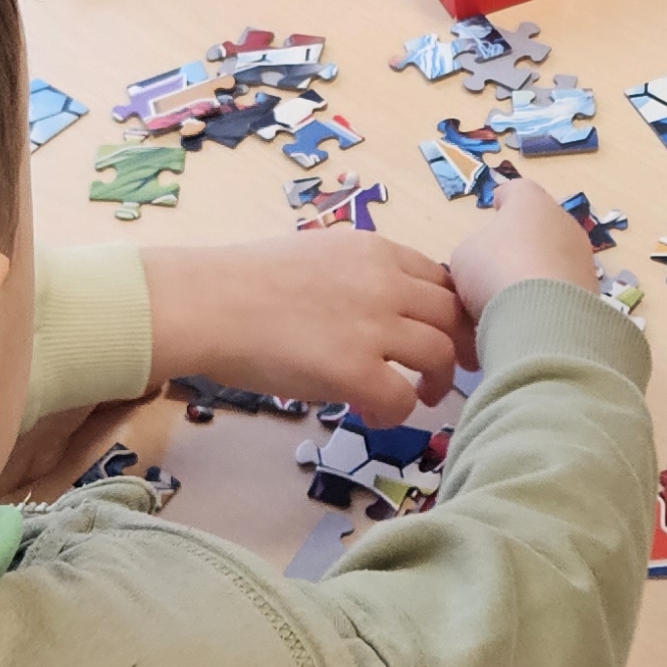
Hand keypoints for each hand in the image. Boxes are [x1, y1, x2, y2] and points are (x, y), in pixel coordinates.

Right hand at [143, 239, 470, 429]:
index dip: (450, 309)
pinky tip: (375, 415)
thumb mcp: (316, 254)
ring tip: (422, 396)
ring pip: (439, 354)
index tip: (447, 331)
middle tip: (454, 368)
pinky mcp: (354, 369)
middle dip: (461, 344)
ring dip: (437, 381)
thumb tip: (374, 308)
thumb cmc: (241, 281)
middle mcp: (384, 281)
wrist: (206, 302)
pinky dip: (397, 412)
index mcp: (374, 251)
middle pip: (452, 313)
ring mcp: (372, 324)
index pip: (438, 277)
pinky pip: (402, 398)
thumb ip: (355, 275)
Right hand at [445, 188, 595, 326]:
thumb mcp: (464, 256)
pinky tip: (533, 314)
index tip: (498, 204)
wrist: (544, 318)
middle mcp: (563, 222)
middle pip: (541, 224)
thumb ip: (475, 249)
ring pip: (556, 256)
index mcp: (530, 202)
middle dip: (523, 239)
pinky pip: (565, 286)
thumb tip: (487, 258)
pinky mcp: (593, 289)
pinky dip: (551, 295)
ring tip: (515, 295)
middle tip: (501, 260)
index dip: (505, 198)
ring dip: (539, 269)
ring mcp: (583, 256)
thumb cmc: (495, 270)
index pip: (518, 191)